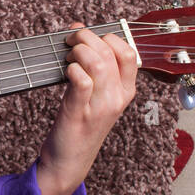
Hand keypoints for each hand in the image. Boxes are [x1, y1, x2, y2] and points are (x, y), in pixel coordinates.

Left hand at [35, 20, 139, 194]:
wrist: (69, 161)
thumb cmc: (80, 125)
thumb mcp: (96, 96)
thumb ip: (94, 67)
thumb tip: (81, 32)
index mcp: (126, 92)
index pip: (129, 52)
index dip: (107, 37)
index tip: (87, 35)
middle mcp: (117, 98)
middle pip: (111, 52)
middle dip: (87, 37)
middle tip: (70, 41)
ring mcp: (100, 106)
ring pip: (98, 63)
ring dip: (79, 51)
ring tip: (67, 55)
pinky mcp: (80, 112)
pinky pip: (82, 81)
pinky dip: (72, 69)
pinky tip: (66, 72)